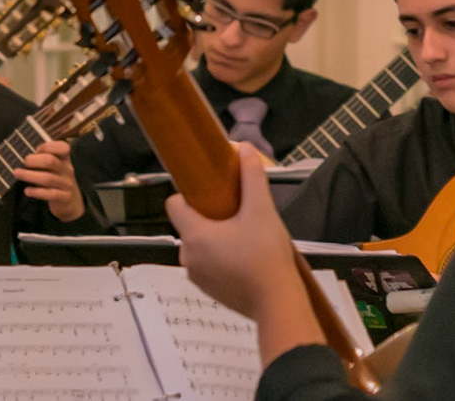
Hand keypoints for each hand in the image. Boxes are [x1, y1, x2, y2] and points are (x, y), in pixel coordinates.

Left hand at [13, 139, 85, 222]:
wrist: (69, 201)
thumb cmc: (54, 178)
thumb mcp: (52, 166)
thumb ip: (41, 158)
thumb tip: (20, 155)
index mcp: (64, 158)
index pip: (63, 147)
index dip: (47, 146)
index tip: (35, 149)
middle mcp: (67, 170)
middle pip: (50, 161)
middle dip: (33, 160)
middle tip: (23, 162)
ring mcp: (67, 184)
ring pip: (48, 178)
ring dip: (29, 175)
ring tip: (17, 173)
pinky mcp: (65, 198)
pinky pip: (51, 194)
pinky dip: (37, 192)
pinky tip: (26, 191)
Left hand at [168, 143, 323, 364]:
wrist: (280, 305)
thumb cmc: (267, 257)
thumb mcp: (262, 211)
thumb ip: (251, 178)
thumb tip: (243, 149)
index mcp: (194, 234)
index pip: (174, 205)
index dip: (191, 196)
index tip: (213, 196)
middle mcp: (188, 256)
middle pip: (190, 225)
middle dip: (210, 219)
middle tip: (237, 218)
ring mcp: (197, 276)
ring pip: (200, 246)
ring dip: (216, 241)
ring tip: (244, 240)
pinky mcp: (209, 291)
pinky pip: (208, 266)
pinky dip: (221, 261)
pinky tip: (245, 261)